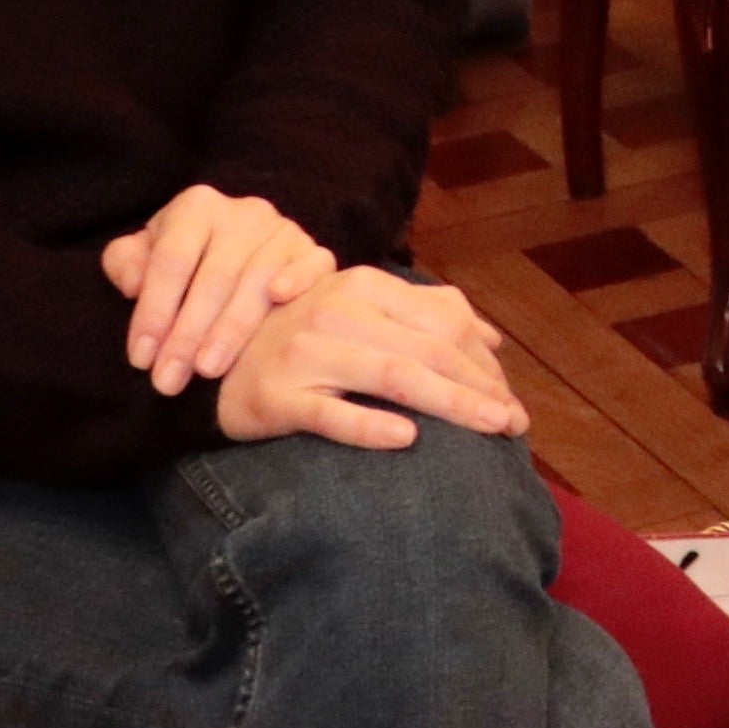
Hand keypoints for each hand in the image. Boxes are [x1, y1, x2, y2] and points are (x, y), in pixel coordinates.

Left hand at [101, 184, 336, 391]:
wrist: (232, 251)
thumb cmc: (182, 263)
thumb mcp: (143, 257)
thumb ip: (126, 264)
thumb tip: (135, 283)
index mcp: (196, 207)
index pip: (171, 260)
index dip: (153, 311)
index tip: (140, 359)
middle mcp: (243, 212)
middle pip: (214, 277)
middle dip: (188, 334)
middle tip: (170, 380)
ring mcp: (282, 230)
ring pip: (257, 281)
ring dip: (231, 330)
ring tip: (208, 371)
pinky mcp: (313, 251)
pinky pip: (312, 264)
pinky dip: (298, 279)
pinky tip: (279, 300)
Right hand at [215, 267, 525, 449]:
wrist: (213, 367)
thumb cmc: (300, 341)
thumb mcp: (358, 311)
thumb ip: (424, 314)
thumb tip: (490, 337)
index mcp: (362, 286)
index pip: (442, 322)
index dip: (483, 363)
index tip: (511, 399)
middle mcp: (336, 312)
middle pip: (427, 351)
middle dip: (480, 389)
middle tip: (515, 424)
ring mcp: (306, 355)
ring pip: (394, 378)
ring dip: (452, 405)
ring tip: (491, 430)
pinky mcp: (279, 397)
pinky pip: (332, 414)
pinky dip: (371, 427)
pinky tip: (408, 441)